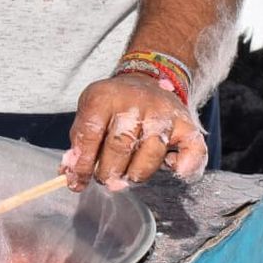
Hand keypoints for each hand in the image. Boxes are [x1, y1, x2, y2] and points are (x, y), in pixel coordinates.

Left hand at [62, 74, 206, 192]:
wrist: (148, 79)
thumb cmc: (114, 105)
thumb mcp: (90, 112)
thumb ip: (79, 143)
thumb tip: (70, 176)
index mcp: (105, 97)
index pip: (90, 134)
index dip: (82, 164)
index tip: (77, 183)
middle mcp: (136, 102)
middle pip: (119, 147)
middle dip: (108, 173)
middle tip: (106, 179)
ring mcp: (164, 113)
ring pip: (150, 156)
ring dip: (136, 175)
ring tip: (128, 175)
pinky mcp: (188, 125)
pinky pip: (192, 153)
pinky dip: (184, 167)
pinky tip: (171, 167)